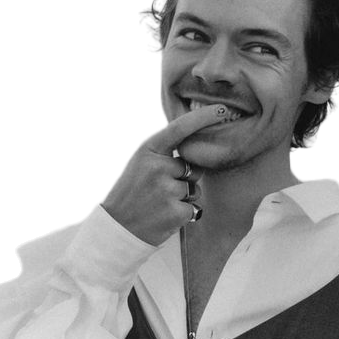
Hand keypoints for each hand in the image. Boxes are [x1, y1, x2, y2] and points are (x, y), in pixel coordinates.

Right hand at [100, 104, 226, 244]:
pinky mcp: (175, 212)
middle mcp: (157, 166)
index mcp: (148, 150)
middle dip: (184, 178)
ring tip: (159, 204)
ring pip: (194, 188)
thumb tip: (198, 146)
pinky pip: (194, 207)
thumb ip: (165, 152)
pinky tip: (164, 217)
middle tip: (158, 189)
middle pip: (192, 166)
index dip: (203, 117)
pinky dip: (183, 214)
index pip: (180, 128)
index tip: (222, 109)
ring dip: (183, 197)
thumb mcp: (141, 162)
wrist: (116, 229)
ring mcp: (167, 190)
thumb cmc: (132, 191)